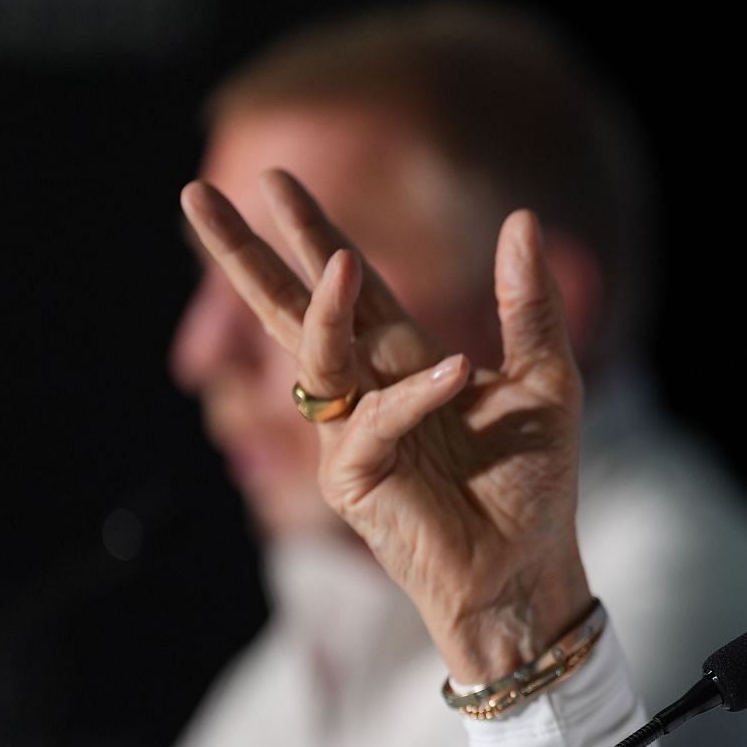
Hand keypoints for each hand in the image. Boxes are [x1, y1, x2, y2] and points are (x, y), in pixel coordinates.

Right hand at [180, 169, 593, 682]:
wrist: (529, 566)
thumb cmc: (533, 480)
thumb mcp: (547, 377)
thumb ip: (528, 303)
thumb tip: (519, 217)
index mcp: (403, 359)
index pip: (350, 287)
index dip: (313, 234)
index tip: (276, 180)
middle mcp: (367, 392)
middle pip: (292, 311)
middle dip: (246, 256)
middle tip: (199, 195)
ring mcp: (352, 436)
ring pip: (316, 359)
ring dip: (324, 311)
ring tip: (342, 263)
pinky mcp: (355, 481)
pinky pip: (373, 422)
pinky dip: (411, 395)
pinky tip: (451, 373)